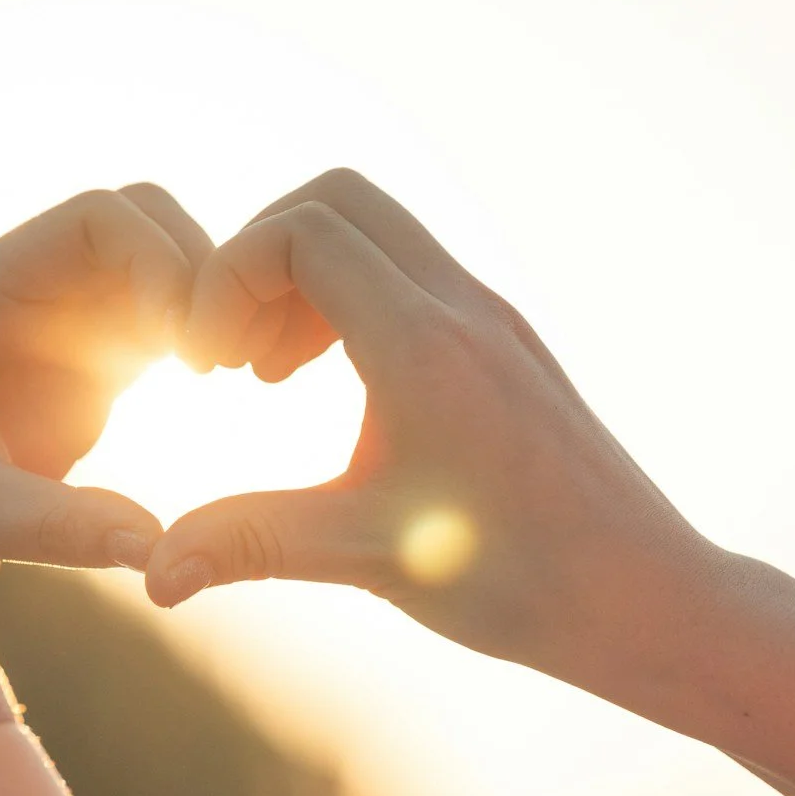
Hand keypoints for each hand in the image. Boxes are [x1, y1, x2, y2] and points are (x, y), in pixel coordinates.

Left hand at [0, 185, 212, 698]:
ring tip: (229, 375)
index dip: (159, 259)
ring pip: (153, 279)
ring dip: (199, 311)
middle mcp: (15, 301)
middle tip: (220, 358)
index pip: (95, 219)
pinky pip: (151, 335)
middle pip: (139, 230)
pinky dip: (191, 349)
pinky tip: (210, 397)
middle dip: (194, 274)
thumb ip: (56, 527)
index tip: (189, 342)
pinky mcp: (73, 390)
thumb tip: (156, 546)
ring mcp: (48, 342)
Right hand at [145, 169, 710, 678]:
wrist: (645, 597)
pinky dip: (352, 299)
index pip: (302, 232)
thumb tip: (149, 576)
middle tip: (230, 354)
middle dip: (258, 258)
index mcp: (423, 345)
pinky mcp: (506, 343)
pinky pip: (411, 272)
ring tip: (266, 374)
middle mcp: (463, 308)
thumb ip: (252, 543)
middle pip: (337, 198)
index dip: (228, 278)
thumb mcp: (370, 558)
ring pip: (378, 229)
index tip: (208, 366)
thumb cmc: (521, 582)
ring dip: (304, 277)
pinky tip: (329, 387)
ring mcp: (492, 318)